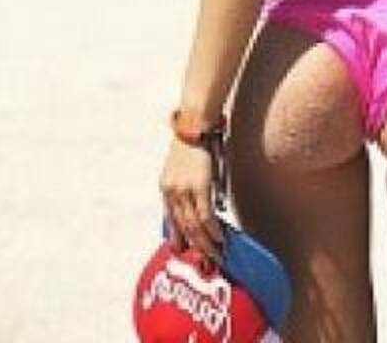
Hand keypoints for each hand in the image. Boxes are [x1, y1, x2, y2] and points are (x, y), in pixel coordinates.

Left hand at [158, 137, 224, 262]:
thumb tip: (203, 208)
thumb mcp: (184, 169)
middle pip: (183, 227)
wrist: (195, 126)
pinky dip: (213, 230)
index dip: (179, 238)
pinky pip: (206, 216)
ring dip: (207, 243)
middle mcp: (172, 192)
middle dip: (196, 246)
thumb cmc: (195, 145)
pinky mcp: (200, 186)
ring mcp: (184, 190)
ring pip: (194, 225)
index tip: (187, 251)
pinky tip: (220, 239)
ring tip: (217, 255)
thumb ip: (188, 188)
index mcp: (166, 188)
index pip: (172, 220)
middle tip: (207, 261)